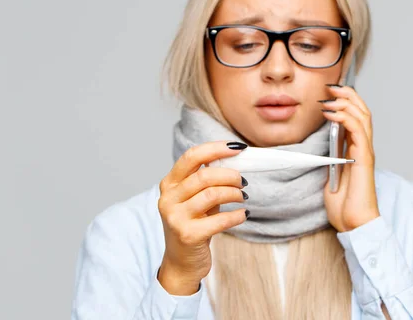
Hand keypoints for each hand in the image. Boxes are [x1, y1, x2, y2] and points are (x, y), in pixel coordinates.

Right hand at [157, 141, 249, 294]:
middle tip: (243, 182)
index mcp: (169, 184)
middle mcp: (168, 198)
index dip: (216, 149)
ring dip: (234, 193)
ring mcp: (175, 217)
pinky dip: (237, 215)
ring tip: (243, 197)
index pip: (192, 156)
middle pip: (205, 175)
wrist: (181, 263)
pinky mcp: (188, 235)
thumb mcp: (196, 198)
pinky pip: (220, 219)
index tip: (238, 148)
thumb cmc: (193, 225)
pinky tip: (244, 214)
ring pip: (212, 194)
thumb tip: (233, 158)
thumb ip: (207, 179)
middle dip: (230, 175)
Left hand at [320, 85, 379, 231]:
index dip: (345, 102)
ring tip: (331, 96)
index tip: (329, 94)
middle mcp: (363, 147)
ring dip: (346, 102)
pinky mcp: (364, 158)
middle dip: (347, 95)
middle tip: (331, 87)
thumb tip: (323, 147)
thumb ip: (331, 159)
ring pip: (363, 116)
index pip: (355, 117)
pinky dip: (345, 118)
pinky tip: (332, 114)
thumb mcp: (331, 176)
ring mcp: (365, 152)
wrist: (354, 223)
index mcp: (356, 150)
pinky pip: (358, 131)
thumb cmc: (344, 205)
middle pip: (362, 111)